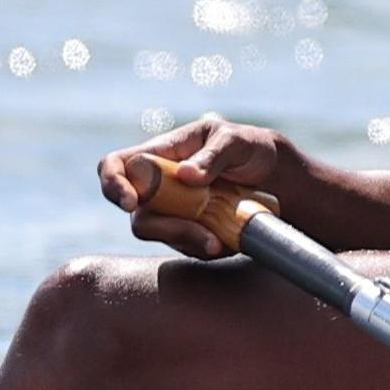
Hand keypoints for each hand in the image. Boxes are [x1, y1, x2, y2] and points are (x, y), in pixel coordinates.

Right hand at [97, 113, 295, 259]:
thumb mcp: (237, 141)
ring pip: (162, 235)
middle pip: (138, 214)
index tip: (132, 203)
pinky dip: (206, 247)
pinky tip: (229, 239)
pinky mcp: (188, 232)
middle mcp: (157, 185)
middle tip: (205, 236)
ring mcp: (171, 211)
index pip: (116, 165)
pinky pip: (186, 247)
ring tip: (223, 241)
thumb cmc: (249, 147)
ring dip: (191, 242)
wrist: (275, 175)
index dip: (113, 184)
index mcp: (160, 153)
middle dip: (168, 229)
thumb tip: (185, 175)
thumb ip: (214, 155)